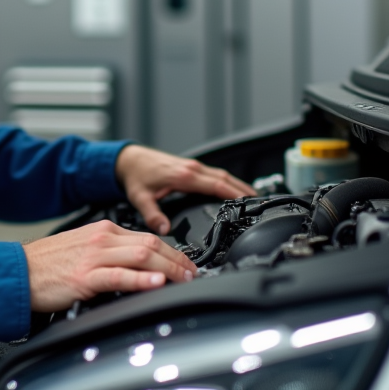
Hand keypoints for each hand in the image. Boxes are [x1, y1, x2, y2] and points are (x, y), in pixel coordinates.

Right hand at [22, 220, 197, 311]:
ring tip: (184, 279)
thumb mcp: (84, 249)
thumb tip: (138, 267)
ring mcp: (94, 256)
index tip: (185, 264)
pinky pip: (118, 276)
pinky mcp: (85, 276)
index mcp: (103, 230)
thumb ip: (110, 254)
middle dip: (177, 260)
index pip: (147, 237)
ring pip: (140, 257)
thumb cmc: (48, 265)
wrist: (17, 272)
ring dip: (168, 269)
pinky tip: (155, 283)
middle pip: (150, 245)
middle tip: (193, 273)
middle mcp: (102, 239)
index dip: (172, 252)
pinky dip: (140, 279)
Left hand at [116, 145, 255, 235]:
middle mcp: (191, 169)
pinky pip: (214, 174)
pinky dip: (227, 182)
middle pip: (225, 178)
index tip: (247, 202)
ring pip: (222, 174)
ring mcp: (192, 166)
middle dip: (243, 189)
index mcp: (183, 177)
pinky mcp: (190, 167)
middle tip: (258, 203)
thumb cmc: (135, 176)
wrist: (129, 160)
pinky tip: (232, 189)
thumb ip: (152, 215)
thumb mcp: (140, 198)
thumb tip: (164, 229)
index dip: (234, 192)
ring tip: (252, 197)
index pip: (216, 184)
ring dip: (237, 184)